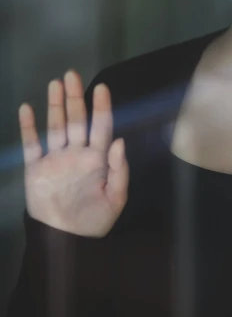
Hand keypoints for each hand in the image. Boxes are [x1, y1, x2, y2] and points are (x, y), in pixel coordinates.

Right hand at [19, 71, 128, 236]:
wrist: (65, 242)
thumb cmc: (94, 221)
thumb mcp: (115, 199)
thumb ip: (119, 170)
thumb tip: (119, 140)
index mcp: (97, 159)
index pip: (101, 127)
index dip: (101, 107)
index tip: (102, 88)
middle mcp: (76, 154)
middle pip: (76, 120)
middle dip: (75, 97)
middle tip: (73, 74)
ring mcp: (56, 159)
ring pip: (56, 126)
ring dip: (55, 105)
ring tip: (56, 83)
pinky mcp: (36, 169)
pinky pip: (32, 145)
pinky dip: (29, 128)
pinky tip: (28, 109)